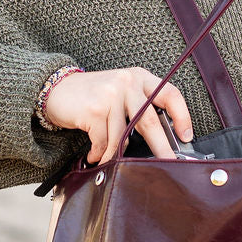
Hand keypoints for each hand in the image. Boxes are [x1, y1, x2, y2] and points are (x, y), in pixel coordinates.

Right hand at [40, 66, 193, 164]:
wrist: (55, 89)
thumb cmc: (92, 96)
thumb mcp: (120, 93)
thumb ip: (139, 108)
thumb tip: (162, 139)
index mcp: (139, 77)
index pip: (170, 94)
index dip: (182, 116)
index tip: (186, 136)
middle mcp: (127, 83)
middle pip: (150, 121)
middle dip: (160, 147)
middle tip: (167, 164)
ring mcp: (110, 95)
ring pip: (123, 137)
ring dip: (115, 155)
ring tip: (107, 160)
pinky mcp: (94, 109)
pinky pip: (103, 141)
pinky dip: (99, 153)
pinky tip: (93, 155)